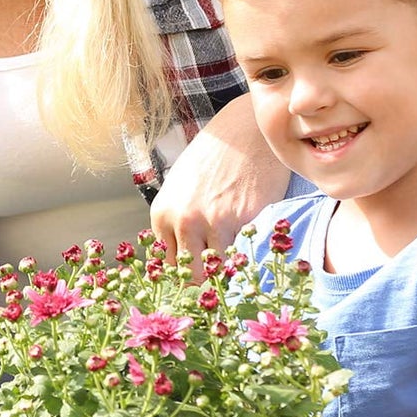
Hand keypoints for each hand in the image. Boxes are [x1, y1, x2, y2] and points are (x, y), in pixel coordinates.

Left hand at [150, 95, 289, 269]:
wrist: (245, 132)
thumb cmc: (213, 157)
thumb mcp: (180, 188)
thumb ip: (176, 221)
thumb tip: (179, 257)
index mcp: (163, 215)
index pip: (168, 264)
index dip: (184, 275)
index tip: (198, 280)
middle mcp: (183, 222)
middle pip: (190, 274)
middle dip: (204, 281)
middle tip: (219, 284)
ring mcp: (214, 223)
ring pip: (218, 270)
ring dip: (228, 272)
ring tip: (238, 268)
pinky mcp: (244, 221)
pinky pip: (243, 254)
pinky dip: (248, 258)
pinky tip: (253, 251)